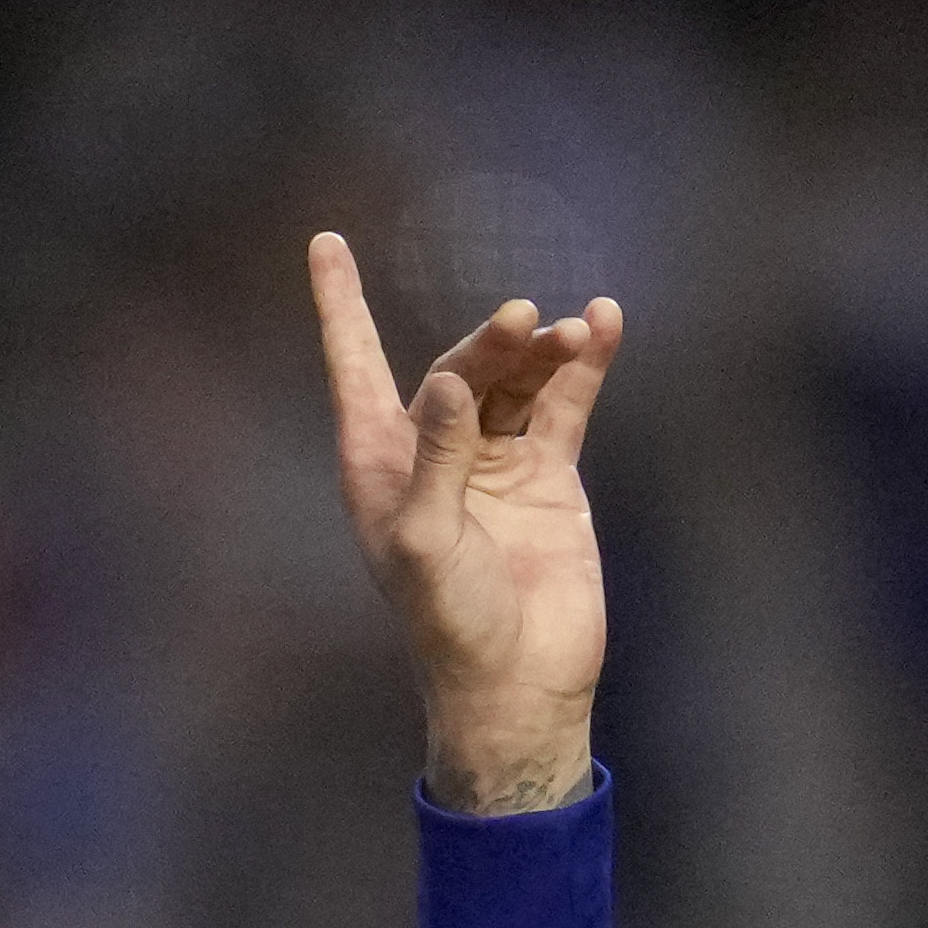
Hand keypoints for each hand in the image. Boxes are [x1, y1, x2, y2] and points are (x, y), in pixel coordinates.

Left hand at [312, 232, 618, 816]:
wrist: (520, 683)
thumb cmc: (450, 624)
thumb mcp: (426, 541)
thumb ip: (436, 456)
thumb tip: (446, 380)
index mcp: (380, 465)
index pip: (355, 367)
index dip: (339, 307)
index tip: (325, 244)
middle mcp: (434, 453)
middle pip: (458, 367)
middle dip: (489, 342)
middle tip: (523, 322)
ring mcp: (495, 460)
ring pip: (515, 378)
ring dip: (542, 350)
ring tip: (572, 331)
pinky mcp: (549, 473)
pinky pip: (564, 401)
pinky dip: (582, 364)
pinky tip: (602, 323)